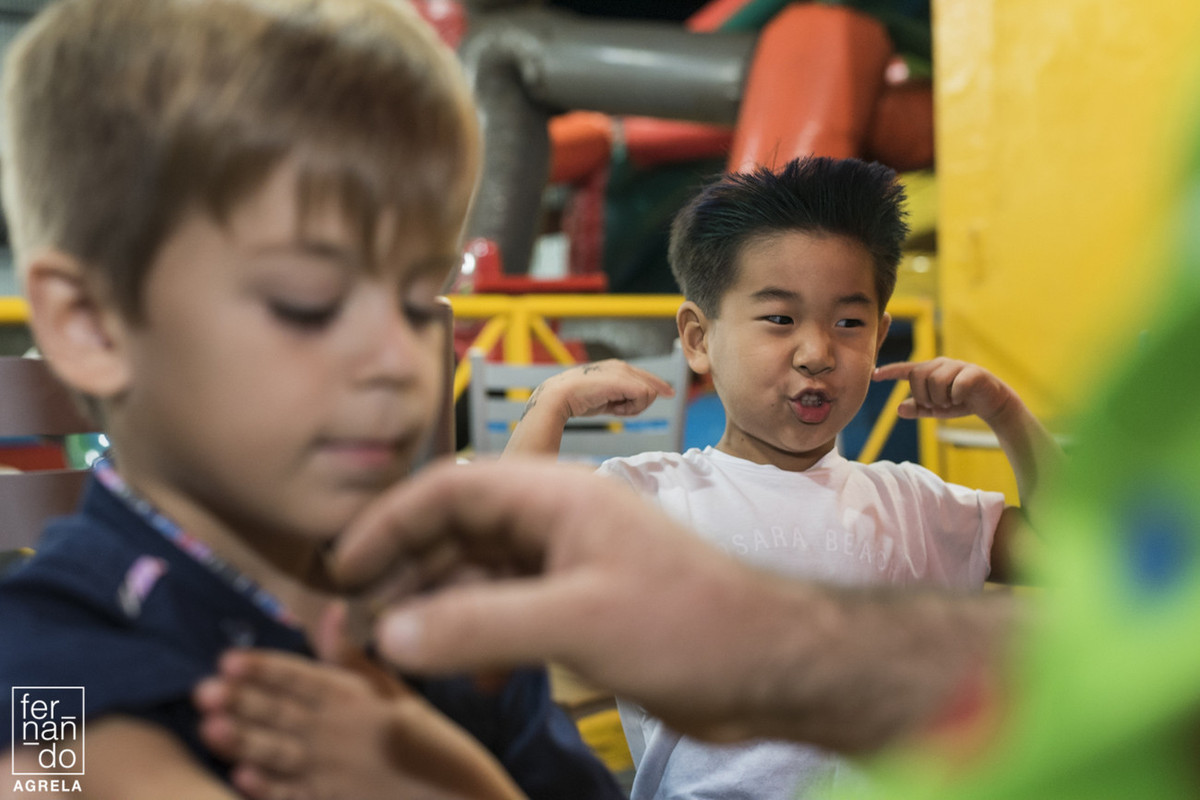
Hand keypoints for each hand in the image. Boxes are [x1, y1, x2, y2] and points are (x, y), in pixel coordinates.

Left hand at [193, 605, 524, 799]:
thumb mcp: (403, 696)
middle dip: (242, 702)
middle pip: (284, 715)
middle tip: (202, 690)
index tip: (229, 659)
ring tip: (209, 727)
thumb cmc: (438, 749)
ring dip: (243, 741)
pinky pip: (293, 796)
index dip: (265, 669)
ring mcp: (336, 778)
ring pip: (279, 754)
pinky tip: (241, 775)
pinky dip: (267, 787)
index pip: (305, 679)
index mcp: (363, 702)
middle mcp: (344, 738)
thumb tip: (329, 612)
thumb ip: (357, 661)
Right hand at [327, 458, 801, 742]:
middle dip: (399, 579)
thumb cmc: (693, 624)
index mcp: (553, 495)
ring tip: (395, 659)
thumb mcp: (578, 623)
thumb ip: (480, 626)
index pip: (446, 489)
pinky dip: (477, 638)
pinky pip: (505, 610)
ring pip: (475, 576)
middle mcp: (553, 520)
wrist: (767, 663)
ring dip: (433, 613)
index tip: (339, 574)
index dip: (385, 526)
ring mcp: (565, 562)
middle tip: (353, 633)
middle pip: (451, 534)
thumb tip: (391, 635)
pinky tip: (472, 677)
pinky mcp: (578, 603)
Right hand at [535, 359, 673, 419]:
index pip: (645, 377)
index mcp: (616, 368)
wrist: (560, 396)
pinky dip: (631, 408)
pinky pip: (643, 397)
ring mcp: (622, 371)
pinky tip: (614, 408)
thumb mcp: (604, 398)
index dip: (658, 386)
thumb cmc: (577, 400)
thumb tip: (634, 404)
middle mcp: (621, 366)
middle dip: (641, 404)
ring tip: (613, 408)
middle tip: (618, 410)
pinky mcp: (623, 380)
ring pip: (649, 393)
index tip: (670, 393)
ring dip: (633, 408)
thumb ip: (620, 398)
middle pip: (651, 385)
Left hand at [874, 358, 1015, 425]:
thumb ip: (918, 408)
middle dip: (923, 396)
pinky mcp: (973, 371)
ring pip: (935, 381)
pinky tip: (962, 399)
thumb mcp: (936, 409)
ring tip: (951, 402)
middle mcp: (941, 364)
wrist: (992, 403)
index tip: (873, 375)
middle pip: (917, 376)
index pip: (906, 369)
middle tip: (936, 405)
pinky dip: (956, 397)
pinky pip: (956, 385)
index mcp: (930, 371)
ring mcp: (958, 366)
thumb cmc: (960, 403)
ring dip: (940, 398)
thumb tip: (899, 409)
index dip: (890, 371)